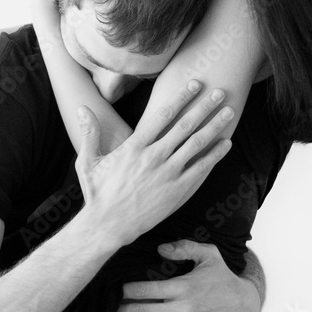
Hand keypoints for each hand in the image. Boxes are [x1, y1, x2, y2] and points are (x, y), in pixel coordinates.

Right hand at [74, 80, 234, 249]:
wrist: (107, 226)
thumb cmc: (98, 193)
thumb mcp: (88, 161)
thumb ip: (90, 133)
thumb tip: (81, 108)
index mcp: (135, 146)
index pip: (163, 115)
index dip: (181, 97)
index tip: (194, 84)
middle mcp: (154, 157)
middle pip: (185, 125)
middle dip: (205, 106)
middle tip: (220, 91)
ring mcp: (169, 174)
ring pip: (197, 144)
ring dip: (215, 125)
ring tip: (229, 111)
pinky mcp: (179, 191)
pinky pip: (201, 168)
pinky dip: (215, 154)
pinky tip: (226, 143)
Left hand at [104, 240, 261, 311]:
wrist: (245, 304)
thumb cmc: (223, 278)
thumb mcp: (208, 254)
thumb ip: (184, 248)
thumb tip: (161, 250)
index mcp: (183, 286)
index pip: (147, 290)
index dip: (126, 291)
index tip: (112, 290)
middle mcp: (184, 308)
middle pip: (144, 311)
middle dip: (121, 311)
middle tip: (104, 311)